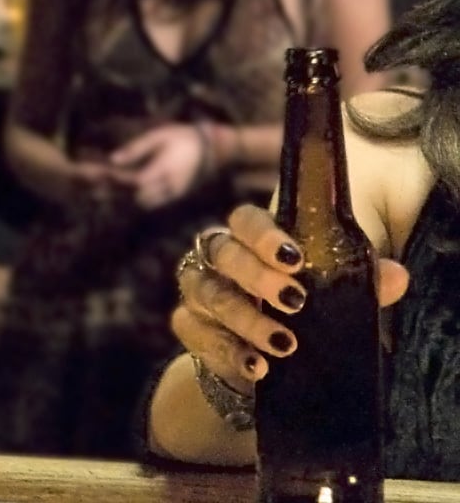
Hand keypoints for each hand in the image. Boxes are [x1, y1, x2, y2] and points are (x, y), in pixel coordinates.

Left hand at [111, 123, 206, 209]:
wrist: (208, 146)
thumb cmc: (179, 137)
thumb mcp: (157, 136)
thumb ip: (135, 148)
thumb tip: (112, 159)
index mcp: (166, 167)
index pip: (138, 181)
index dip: (120, 179)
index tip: (106, 173)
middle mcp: (171, 185)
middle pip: (140, 196)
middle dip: (122, 191)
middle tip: (106, 182)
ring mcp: (175, 193)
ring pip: (146, 203)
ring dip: (130, 196)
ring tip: (116, 185)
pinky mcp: (177, 196)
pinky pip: (154, 203)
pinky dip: (141, 198)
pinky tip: (131, 188)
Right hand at [171, 204, 409, 393]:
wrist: (263, 362)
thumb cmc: (298, 313)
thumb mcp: (331, 297)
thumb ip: (361, 284)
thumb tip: (397, 276)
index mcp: (248, 240)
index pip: (244, 220)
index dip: (264, 235)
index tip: (294, 258)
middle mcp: (215, 260)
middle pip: (223, 252)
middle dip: (257, 276)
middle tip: (295, 300)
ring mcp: (198, 292)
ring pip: (211, 294)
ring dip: (248, 319)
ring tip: (286, 344)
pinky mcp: (189, 327)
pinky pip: (197, 333)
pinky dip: (229, 351)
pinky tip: (257, 367)